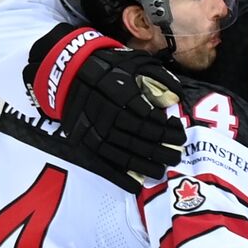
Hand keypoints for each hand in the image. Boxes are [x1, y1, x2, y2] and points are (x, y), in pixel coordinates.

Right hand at [25, 23, 186, 192]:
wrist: (69, 67)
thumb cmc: (109, 64)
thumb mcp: (137, 61)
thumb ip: (159, 77)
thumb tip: (178, 95)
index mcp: (121, 93)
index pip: (149, 117)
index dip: (166, 128)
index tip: (179, 132)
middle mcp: (107, 113)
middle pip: (139, 137)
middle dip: (162, 148)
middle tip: (178, 155)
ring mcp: (93, 128)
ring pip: (123, 152)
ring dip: (144, 164)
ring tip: (162, 171)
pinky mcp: (83, 139)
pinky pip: (102, 162)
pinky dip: (118, 176)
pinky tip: (134, 186)